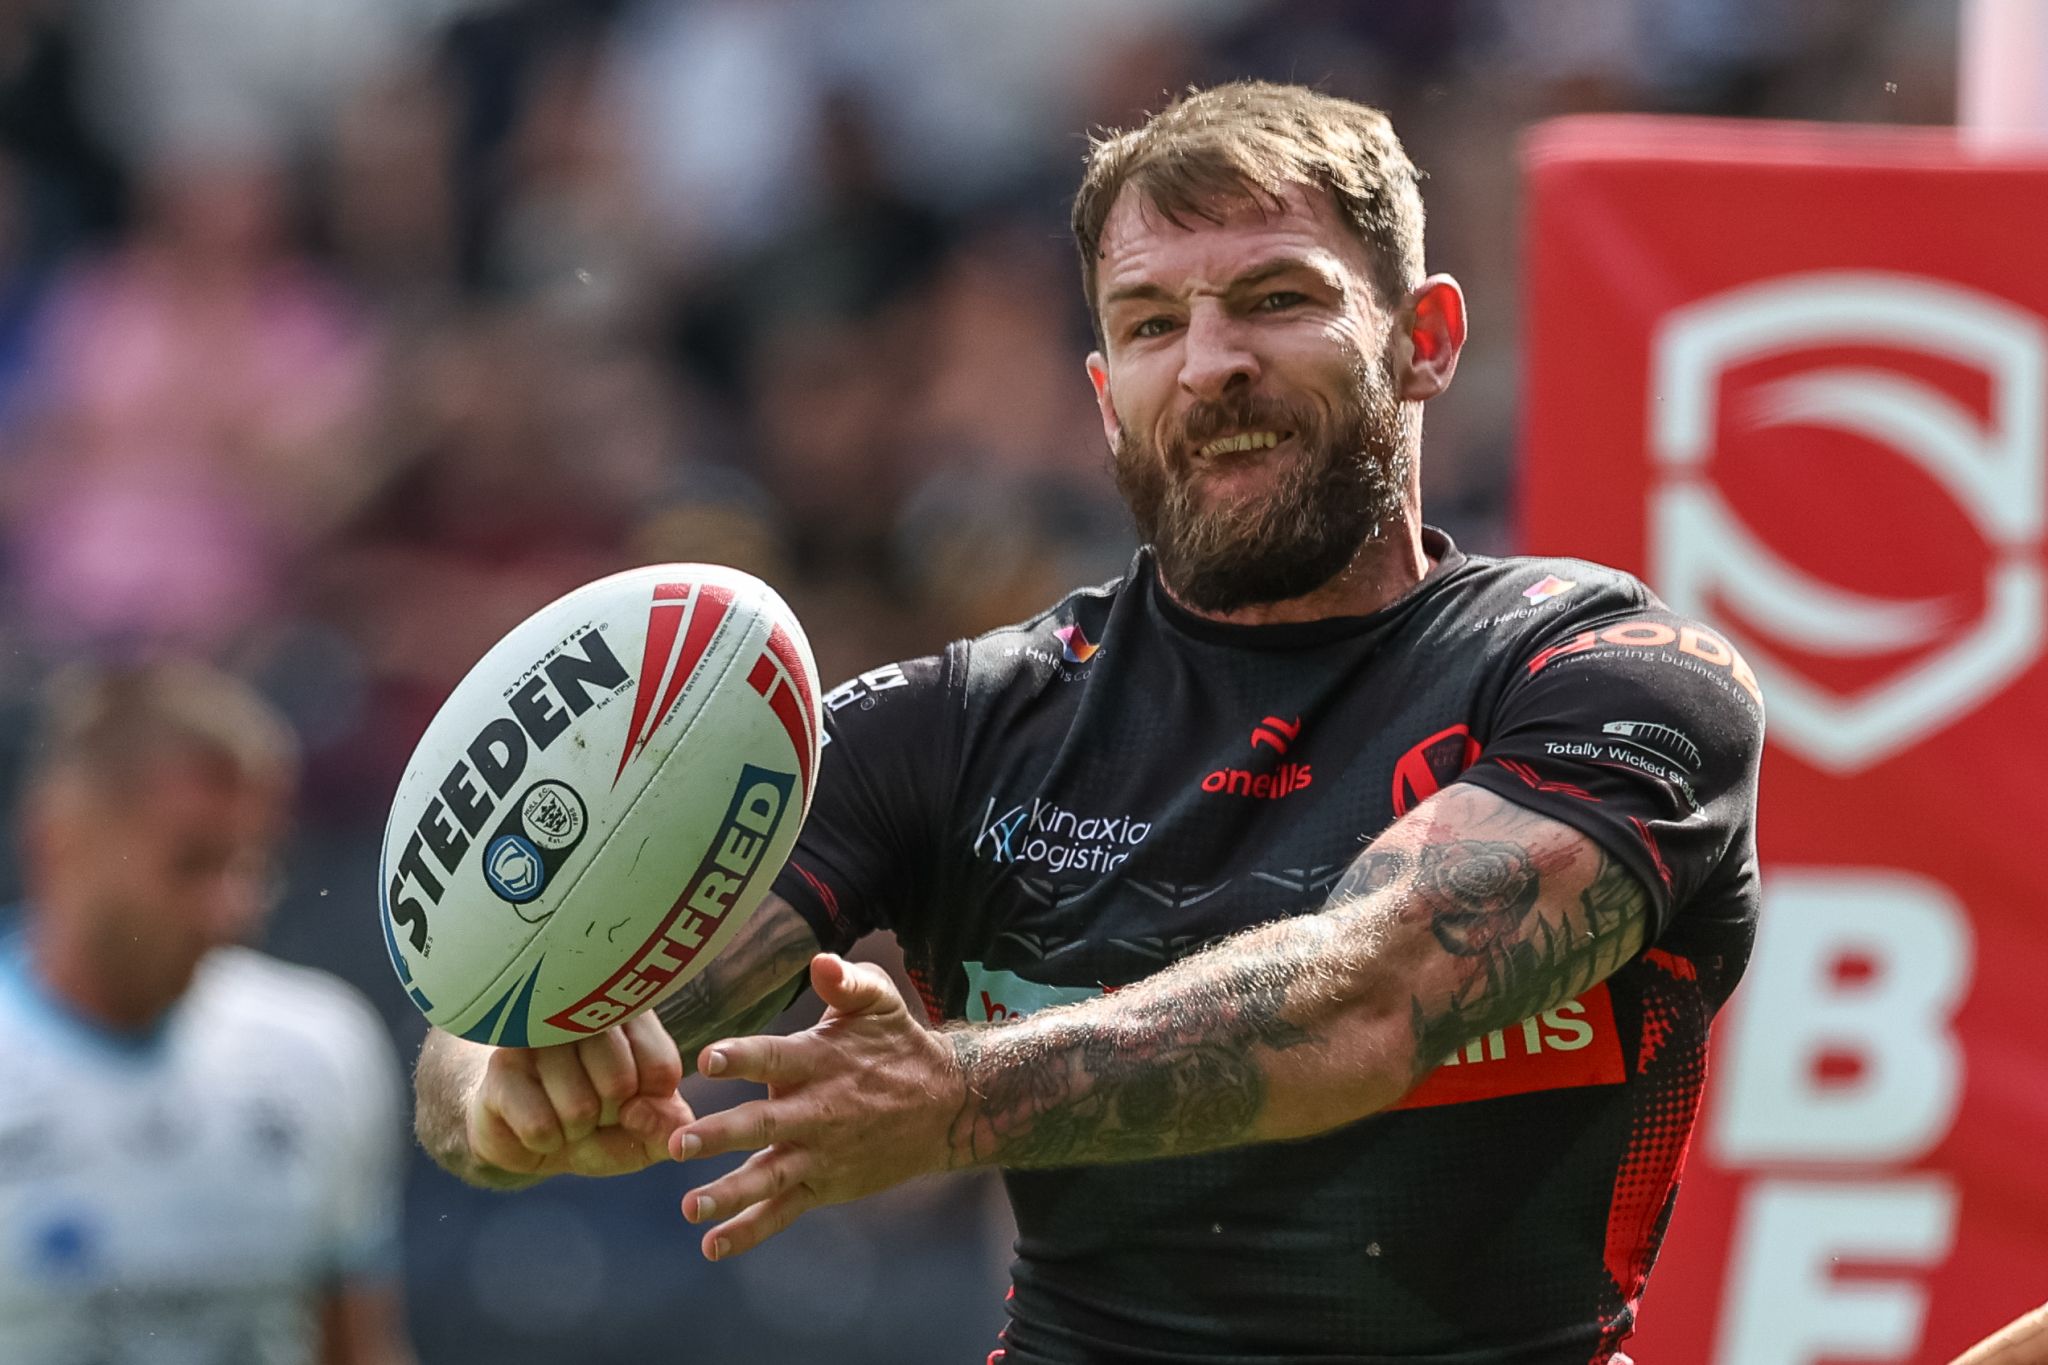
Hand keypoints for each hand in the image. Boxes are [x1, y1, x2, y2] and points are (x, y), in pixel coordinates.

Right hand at [468, 1009, 692, 1178]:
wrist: (527, 1132)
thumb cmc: (595, 1120)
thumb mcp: (642, 1128)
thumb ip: (667, 1124)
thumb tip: (651, 1118)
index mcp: (628, 1014)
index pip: (661, 1067)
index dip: (648, 1104)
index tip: (630, 1099)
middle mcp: (582, 1013)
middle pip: (619, 1084)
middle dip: (609, 1118)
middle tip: (591, 1109)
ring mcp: (538, 1036)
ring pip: (579, 1107)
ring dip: (575, 1132)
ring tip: (562, 1113)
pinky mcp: (501, 1067)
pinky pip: (540, 1126)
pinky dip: (546, 1142)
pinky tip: (536, 1121)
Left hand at [673, 953, 961, 1259]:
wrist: (944, 1107)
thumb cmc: (898, 1045)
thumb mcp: (881, 1001)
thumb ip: (848, 981)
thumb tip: (821, 961)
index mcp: (821, 1061)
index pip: (775, 1058)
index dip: (743, 1057)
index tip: (708, 1059)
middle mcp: (818, 1111)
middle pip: (764, 1125)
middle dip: (720, 1135)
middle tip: (677, 1145)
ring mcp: (820, 1154)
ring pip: (770, 1177)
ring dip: (730, 1193)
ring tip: (690, 1205)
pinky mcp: (824, 1185)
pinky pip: (784, 1211)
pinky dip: (750, 1231)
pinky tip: (713, 1245)